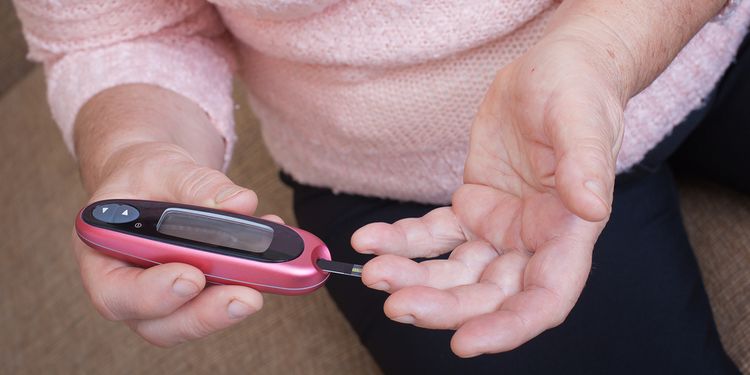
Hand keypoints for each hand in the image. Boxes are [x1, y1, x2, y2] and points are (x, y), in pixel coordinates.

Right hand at [75, 141, 278, 345]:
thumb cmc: (147, 175)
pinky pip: (220, 300)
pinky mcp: (197, 296)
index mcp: (101, 254)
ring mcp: (163, 298)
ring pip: (193, 320)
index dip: (152, 294)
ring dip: (232, 305)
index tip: (192, 277)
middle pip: (159, 323)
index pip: (114, 292)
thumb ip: (197, 184)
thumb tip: (242, 204)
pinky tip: (275, 255)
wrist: (155, 179)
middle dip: (205, 314)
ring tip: (271, 273)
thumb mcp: (164, 165)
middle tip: (248, 297)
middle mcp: (128, 286)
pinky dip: (249, 283)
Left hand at [353, 36, 625, 356]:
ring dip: (413, 276)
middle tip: (396, 303)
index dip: (507, 327)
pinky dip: (401, 240)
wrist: (550, 70)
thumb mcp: (581, 118)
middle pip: (487, 294)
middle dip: (442, 305)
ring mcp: (500, 230)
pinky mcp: (471, 209)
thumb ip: (586, 164)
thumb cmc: (576, 89)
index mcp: (568, 233)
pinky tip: (371, 239)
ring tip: (373, 269)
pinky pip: (433, 235)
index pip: (544, 298)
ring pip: (454, 271)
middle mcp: (534, 242)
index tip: (464, 343)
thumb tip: (592, 207)